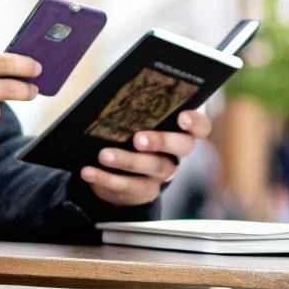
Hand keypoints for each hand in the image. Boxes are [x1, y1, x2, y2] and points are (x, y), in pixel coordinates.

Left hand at [81, 110, 210, 206]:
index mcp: (179, 132)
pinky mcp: (143, 192)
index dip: (195, 123)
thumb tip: (116, 96)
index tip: (182, 117)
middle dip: (162, 141)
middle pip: (182, 147)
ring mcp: (161, 176)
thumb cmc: (129, 136)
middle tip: (138, 139)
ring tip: (104, 155)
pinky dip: (105, 179)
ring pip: (152, 168)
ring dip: (127, 161)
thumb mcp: (134, 123)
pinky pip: (127, 187)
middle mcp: (176, 154)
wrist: (119, 172)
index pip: (200, 127)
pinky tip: (88, 172)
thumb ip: (136, 112)